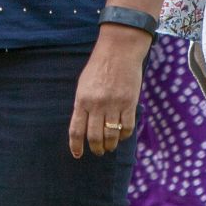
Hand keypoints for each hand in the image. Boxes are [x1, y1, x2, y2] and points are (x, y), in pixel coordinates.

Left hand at [70, 28, 146, 157]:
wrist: (119, 51)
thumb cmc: (99, 67)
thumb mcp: (83, 85)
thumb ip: (83, 105)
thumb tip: (83, 126)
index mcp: (82, 100)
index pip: (76, 130)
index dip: (76, 146)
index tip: (78, 155)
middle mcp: (97, 105)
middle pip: (94, 136)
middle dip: (96, 148)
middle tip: (98, 151)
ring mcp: (114, 105)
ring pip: (111, 135)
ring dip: (110, 145)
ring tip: (110, 147)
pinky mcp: (129, 103)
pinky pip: (127, 127)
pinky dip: (124, 135)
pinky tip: (122, 135)